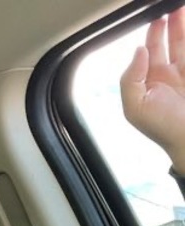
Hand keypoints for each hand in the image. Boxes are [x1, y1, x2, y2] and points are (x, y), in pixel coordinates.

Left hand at [120, 7, 184, 172]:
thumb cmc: (162, 129)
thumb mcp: (135, 107)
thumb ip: (130, 78)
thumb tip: (138, 50)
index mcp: (147, 82)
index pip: (147, 50)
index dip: (151, 32)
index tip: (156, 15)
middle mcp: (166, 75)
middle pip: (168, 41)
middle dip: (170, 22)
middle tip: (172, 6)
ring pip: (184, 42)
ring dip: (183, 25)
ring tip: (181, 9)